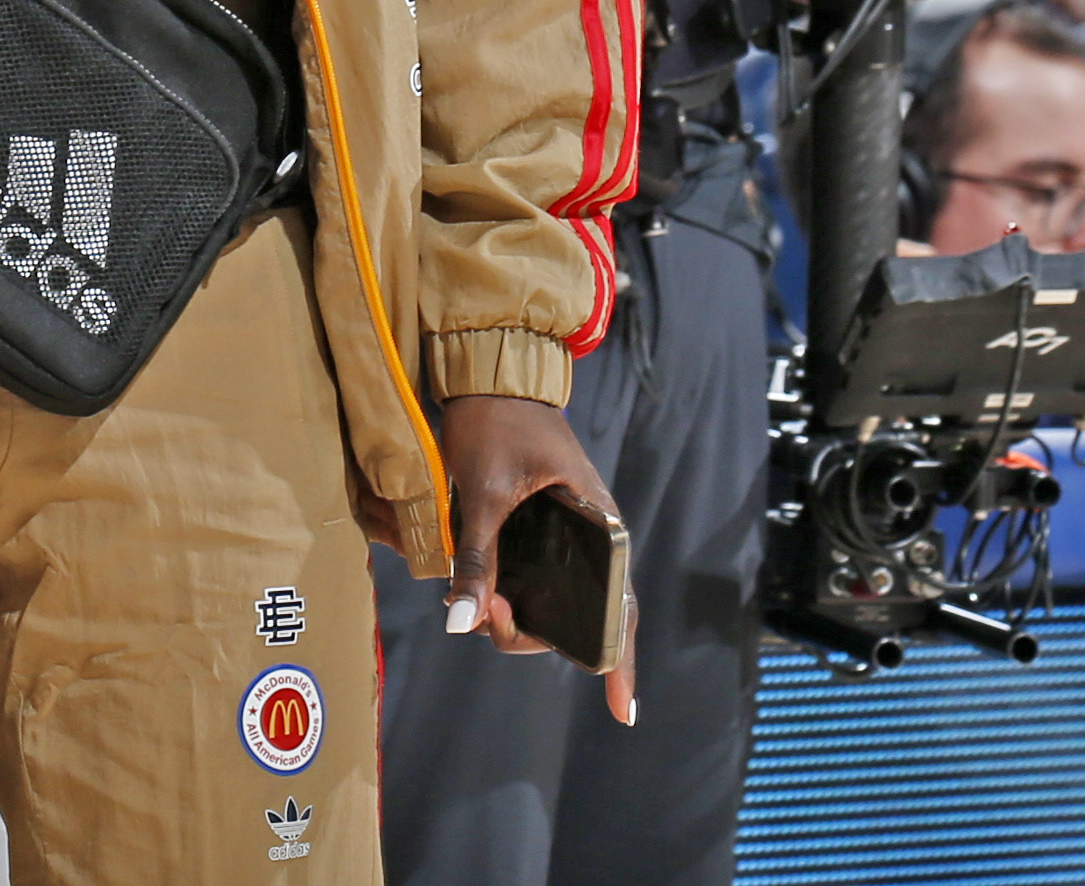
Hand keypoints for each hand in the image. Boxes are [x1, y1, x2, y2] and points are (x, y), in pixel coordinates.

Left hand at [437, 395, 635, 724]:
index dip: (620, 663)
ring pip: (550, 601)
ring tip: (467, 598)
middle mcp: (594, 537)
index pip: (621, 608)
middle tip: (480, 613)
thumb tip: (461, 623)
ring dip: (511, 614)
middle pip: (576, 617)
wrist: (487, 369)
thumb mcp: (483, 494)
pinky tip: (475, 595)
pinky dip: (507, 593)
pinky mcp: (541, 528)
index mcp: (601, 526)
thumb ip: (476, 559)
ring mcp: (568, 534)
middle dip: (528, 632)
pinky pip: (534, 577)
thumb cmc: (496, 423)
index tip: (623, 714)